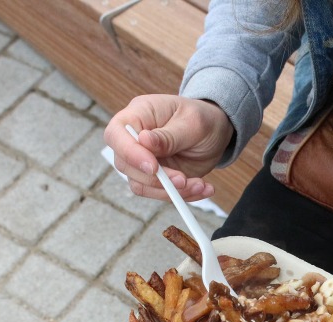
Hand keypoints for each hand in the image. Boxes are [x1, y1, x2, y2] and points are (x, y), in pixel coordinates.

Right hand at [103, 94, 234, 200]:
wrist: (216, 132)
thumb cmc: (203, 119)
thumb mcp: (193, 123)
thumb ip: (169, 135)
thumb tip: (143, 140)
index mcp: (138, 114)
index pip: (116, 134)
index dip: (129, 153)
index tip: (153, 167)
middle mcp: (135, 139)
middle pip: (125, 165)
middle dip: (156, 179)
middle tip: (183, 180)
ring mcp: (143, 160)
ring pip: (141, 185)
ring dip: (172, 191)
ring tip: (200, 185)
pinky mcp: (156, 178)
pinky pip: (159, 193)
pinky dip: (183, 196)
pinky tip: (203, 188)